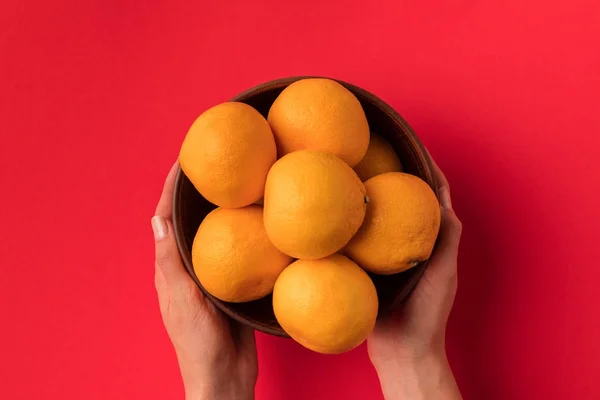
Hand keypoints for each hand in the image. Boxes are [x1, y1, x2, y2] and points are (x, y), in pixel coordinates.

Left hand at [151, 162, 257, 399]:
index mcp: (169, 270)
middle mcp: (188, 269)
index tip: (183, 162)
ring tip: (236, 186)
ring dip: (219, 211)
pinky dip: (241, 234)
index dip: (171, 190)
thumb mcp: (181, 298)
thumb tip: (157, 220)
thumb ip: (169, 262)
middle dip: (196, 194)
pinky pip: (235, 253)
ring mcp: (211, 277)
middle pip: (190, 223)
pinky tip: (256, 224)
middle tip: (214, 166)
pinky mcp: (232, 286)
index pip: (166, 221)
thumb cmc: (198, 341)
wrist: (225, 376)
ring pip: (213, 235)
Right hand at [367, 154, 462, 399]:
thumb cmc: (428, 313)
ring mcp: (389, 253)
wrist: (402, 350)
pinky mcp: (369, 265)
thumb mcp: (444, 272)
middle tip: (375, 151)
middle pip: (406, 200)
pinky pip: (360, 237)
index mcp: (434, 240)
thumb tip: (443, 201)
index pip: (434, 196)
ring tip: (355, 171)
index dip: (426, 169)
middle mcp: (412, 242)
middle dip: (395, 175)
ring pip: (382, 216)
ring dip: (372, 195)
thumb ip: (446, 239)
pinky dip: (353, 222)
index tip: (411, 145)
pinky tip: (339, 210)